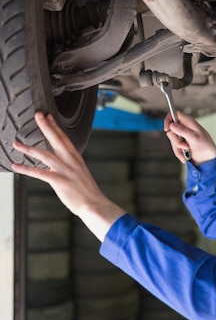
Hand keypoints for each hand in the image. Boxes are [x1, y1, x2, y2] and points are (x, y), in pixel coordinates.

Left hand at [12, 112, 125, 240]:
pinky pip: (39, 173)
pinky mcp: (59, 182)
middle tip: (38, 115)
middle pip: (57, 140)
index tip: (48, 117)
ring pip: (44, 155)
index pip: (64, 138)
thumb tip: (53, 168)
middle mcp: (71, 162)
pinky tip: (16, 166)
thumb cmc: (87, 192)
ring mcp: (65, 171)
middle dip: (46, 126)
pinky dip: (26, 169)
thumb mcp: (79, 174)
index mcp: (76, 158)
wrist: (94, 204)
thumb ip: (66, 168)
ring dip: (29, 148)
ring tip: (16, 143)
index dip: (55, 126)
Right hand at [164, 111, 215, 164]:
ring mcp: (181, 135)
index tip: (167, 129)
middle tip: (185, 145)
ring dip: (178, 148)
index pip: (175, 114)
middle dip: (176, 140)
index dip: (168, 119)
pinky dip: (178, 152)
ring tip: (188, 150)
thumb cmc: (205, 146)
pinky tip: (185, 155)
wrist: (207, 158)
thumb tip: (172, 125)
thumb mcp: (195, 138)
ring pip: (171, 139)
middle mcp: (184, 127)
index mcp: (189, 122)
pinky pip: (174, 146)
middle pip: (171, 129)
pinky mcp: (180, 142)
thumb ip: (183, 131)